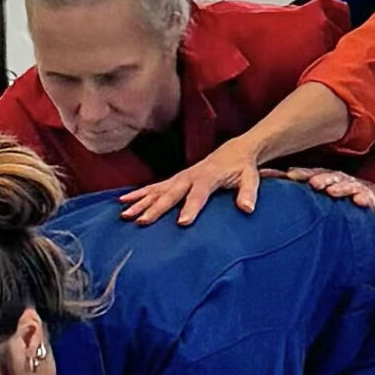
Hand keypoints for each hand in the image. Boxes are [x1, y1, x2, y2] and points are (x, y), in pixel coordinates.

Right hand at [120, 136, 264, 226]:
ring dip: (140, 202)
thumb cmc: (243, 168)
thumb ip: (249, 193)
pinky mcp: (174, 180)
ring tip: (124, 215)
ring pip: (157, 190)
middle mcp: (190, 176)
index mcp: (209, 176)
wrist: (234, 151)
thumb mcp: (252, 178)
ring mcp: (179, 177)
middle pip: (171, 193)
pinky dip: (137, 194)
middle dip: (155, 208)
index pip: (199, 194)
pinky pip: (153, 188)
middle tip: (141, 222)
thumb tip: (247, 209)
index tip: (182, 223)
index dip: (191, 208)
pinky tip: (122, 202)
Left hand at [272, 165, 374, 212]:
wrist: (365, 198)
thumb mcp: (314, 193)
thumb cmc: (333, 196)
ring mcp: (354, 187)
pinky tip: (360, 202)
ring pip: (347, 186)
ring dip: (340, 188)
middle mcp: (338, 180)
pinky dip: (364, 199)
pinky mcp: (369, 197)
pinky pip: (368, 198)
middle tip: (314, 184)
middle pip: (329, 177)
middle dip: (321, 179)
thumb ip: (293, 190)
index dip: (301, 175)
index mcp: (323, 178)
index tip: (290, 176)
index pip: (310, 174)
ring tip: (333, 192)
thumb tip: (261, 183)